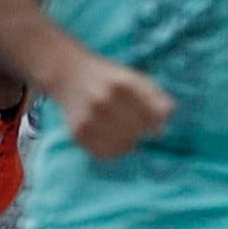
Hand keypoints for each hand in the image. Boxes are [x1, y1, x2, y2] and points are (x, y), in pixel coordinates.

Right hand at [42, 50, 173, 160]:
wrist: (67, 75)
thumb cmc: (109, 79)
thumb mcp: (136, 79)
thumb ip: (156, 99)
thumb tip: (160, 128)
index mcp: (123, 85)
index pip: (155, 117)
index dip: (155, 122)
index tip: (151, 120)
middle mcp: (104, 101)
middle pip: (139, 132)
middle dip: (140, 131)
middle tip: (131, 124)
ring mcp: (88, 118)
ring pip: (123, 146)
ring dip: (127, 142)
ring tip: (122, 132)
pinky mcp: (77, 133)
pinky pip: (104, 153)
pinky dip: (112, 150)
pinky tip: (110, 139)